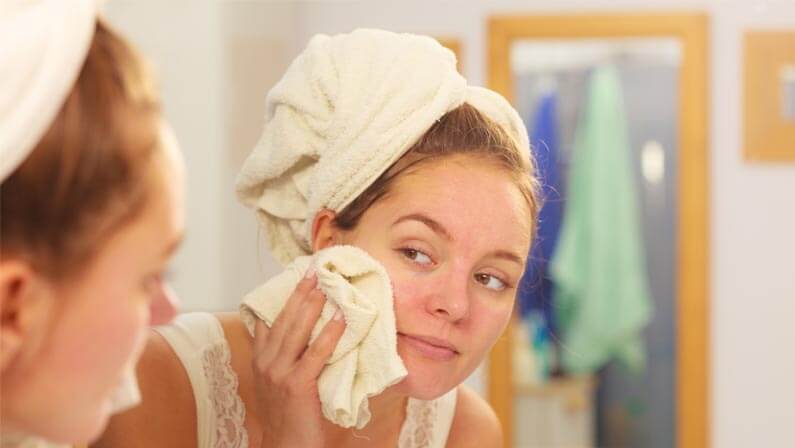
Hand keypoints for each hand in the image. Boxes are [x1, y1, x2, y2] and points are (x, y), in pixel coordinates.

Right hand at [252, 271, 345, 447]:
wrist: (285, 447)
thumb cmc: (288, 415)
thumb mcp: (280, 381)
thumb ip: (287, 356)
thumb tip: (310, 330)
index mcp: (261, 359)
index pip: (270, 319)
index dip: (285, 296)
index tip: (299, 275)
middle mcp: (266, 362)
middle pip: (283, 318)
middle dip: (300, 292)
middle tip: (315, 270)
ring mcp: (278, 373)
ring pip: (296, 331)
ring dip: (312, 305)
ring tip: (326, 284)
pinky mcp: (296, 385)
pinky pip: (315, 354)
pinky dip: (328, 334)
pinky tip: (340, 319)